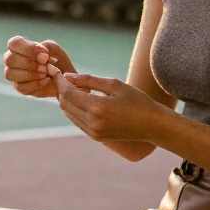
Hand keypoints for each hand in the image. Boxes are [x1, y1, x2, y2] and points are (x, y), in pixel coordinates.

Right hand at [3, 36, 75, 97]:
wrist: (63, 77)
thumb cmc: (55, 59)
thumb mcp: (54, 48)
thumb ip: (47, 47)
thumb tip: (41, 56)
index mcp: (18, 46)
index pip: (14, 43)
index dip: (28, 49)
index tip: (44, 55)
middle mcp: (11, 59)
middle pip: (10, 60)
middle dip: (30, 64)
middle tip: (46, 65)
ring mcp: (13, 74)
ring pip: (11, 74)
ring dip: (31, 74)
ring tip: (46, 73)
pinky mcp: (19, 87)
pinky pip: (20, 87)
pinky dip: (35, 83)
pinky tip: (46, 80)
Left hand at [53, 72, 169, 142]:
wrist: (152, 125)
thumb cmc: (136, 100)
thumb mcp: (114, 84)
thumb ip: (88, 80)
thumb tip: (68, 76)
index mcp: (97, 107)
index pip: (68, 93)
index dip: (60, 81)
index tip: (57, 72)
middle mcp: (92, 122)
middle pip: (65, 104)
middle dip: (61, 90)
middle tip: (64, 78)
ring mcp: (93, 132)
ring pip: (68, 114)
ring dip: (67, 100)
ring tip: (74, 87)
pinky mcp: (95, 137)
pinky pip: (77, 121)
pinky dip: (74, 109)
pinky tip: (82, 99)